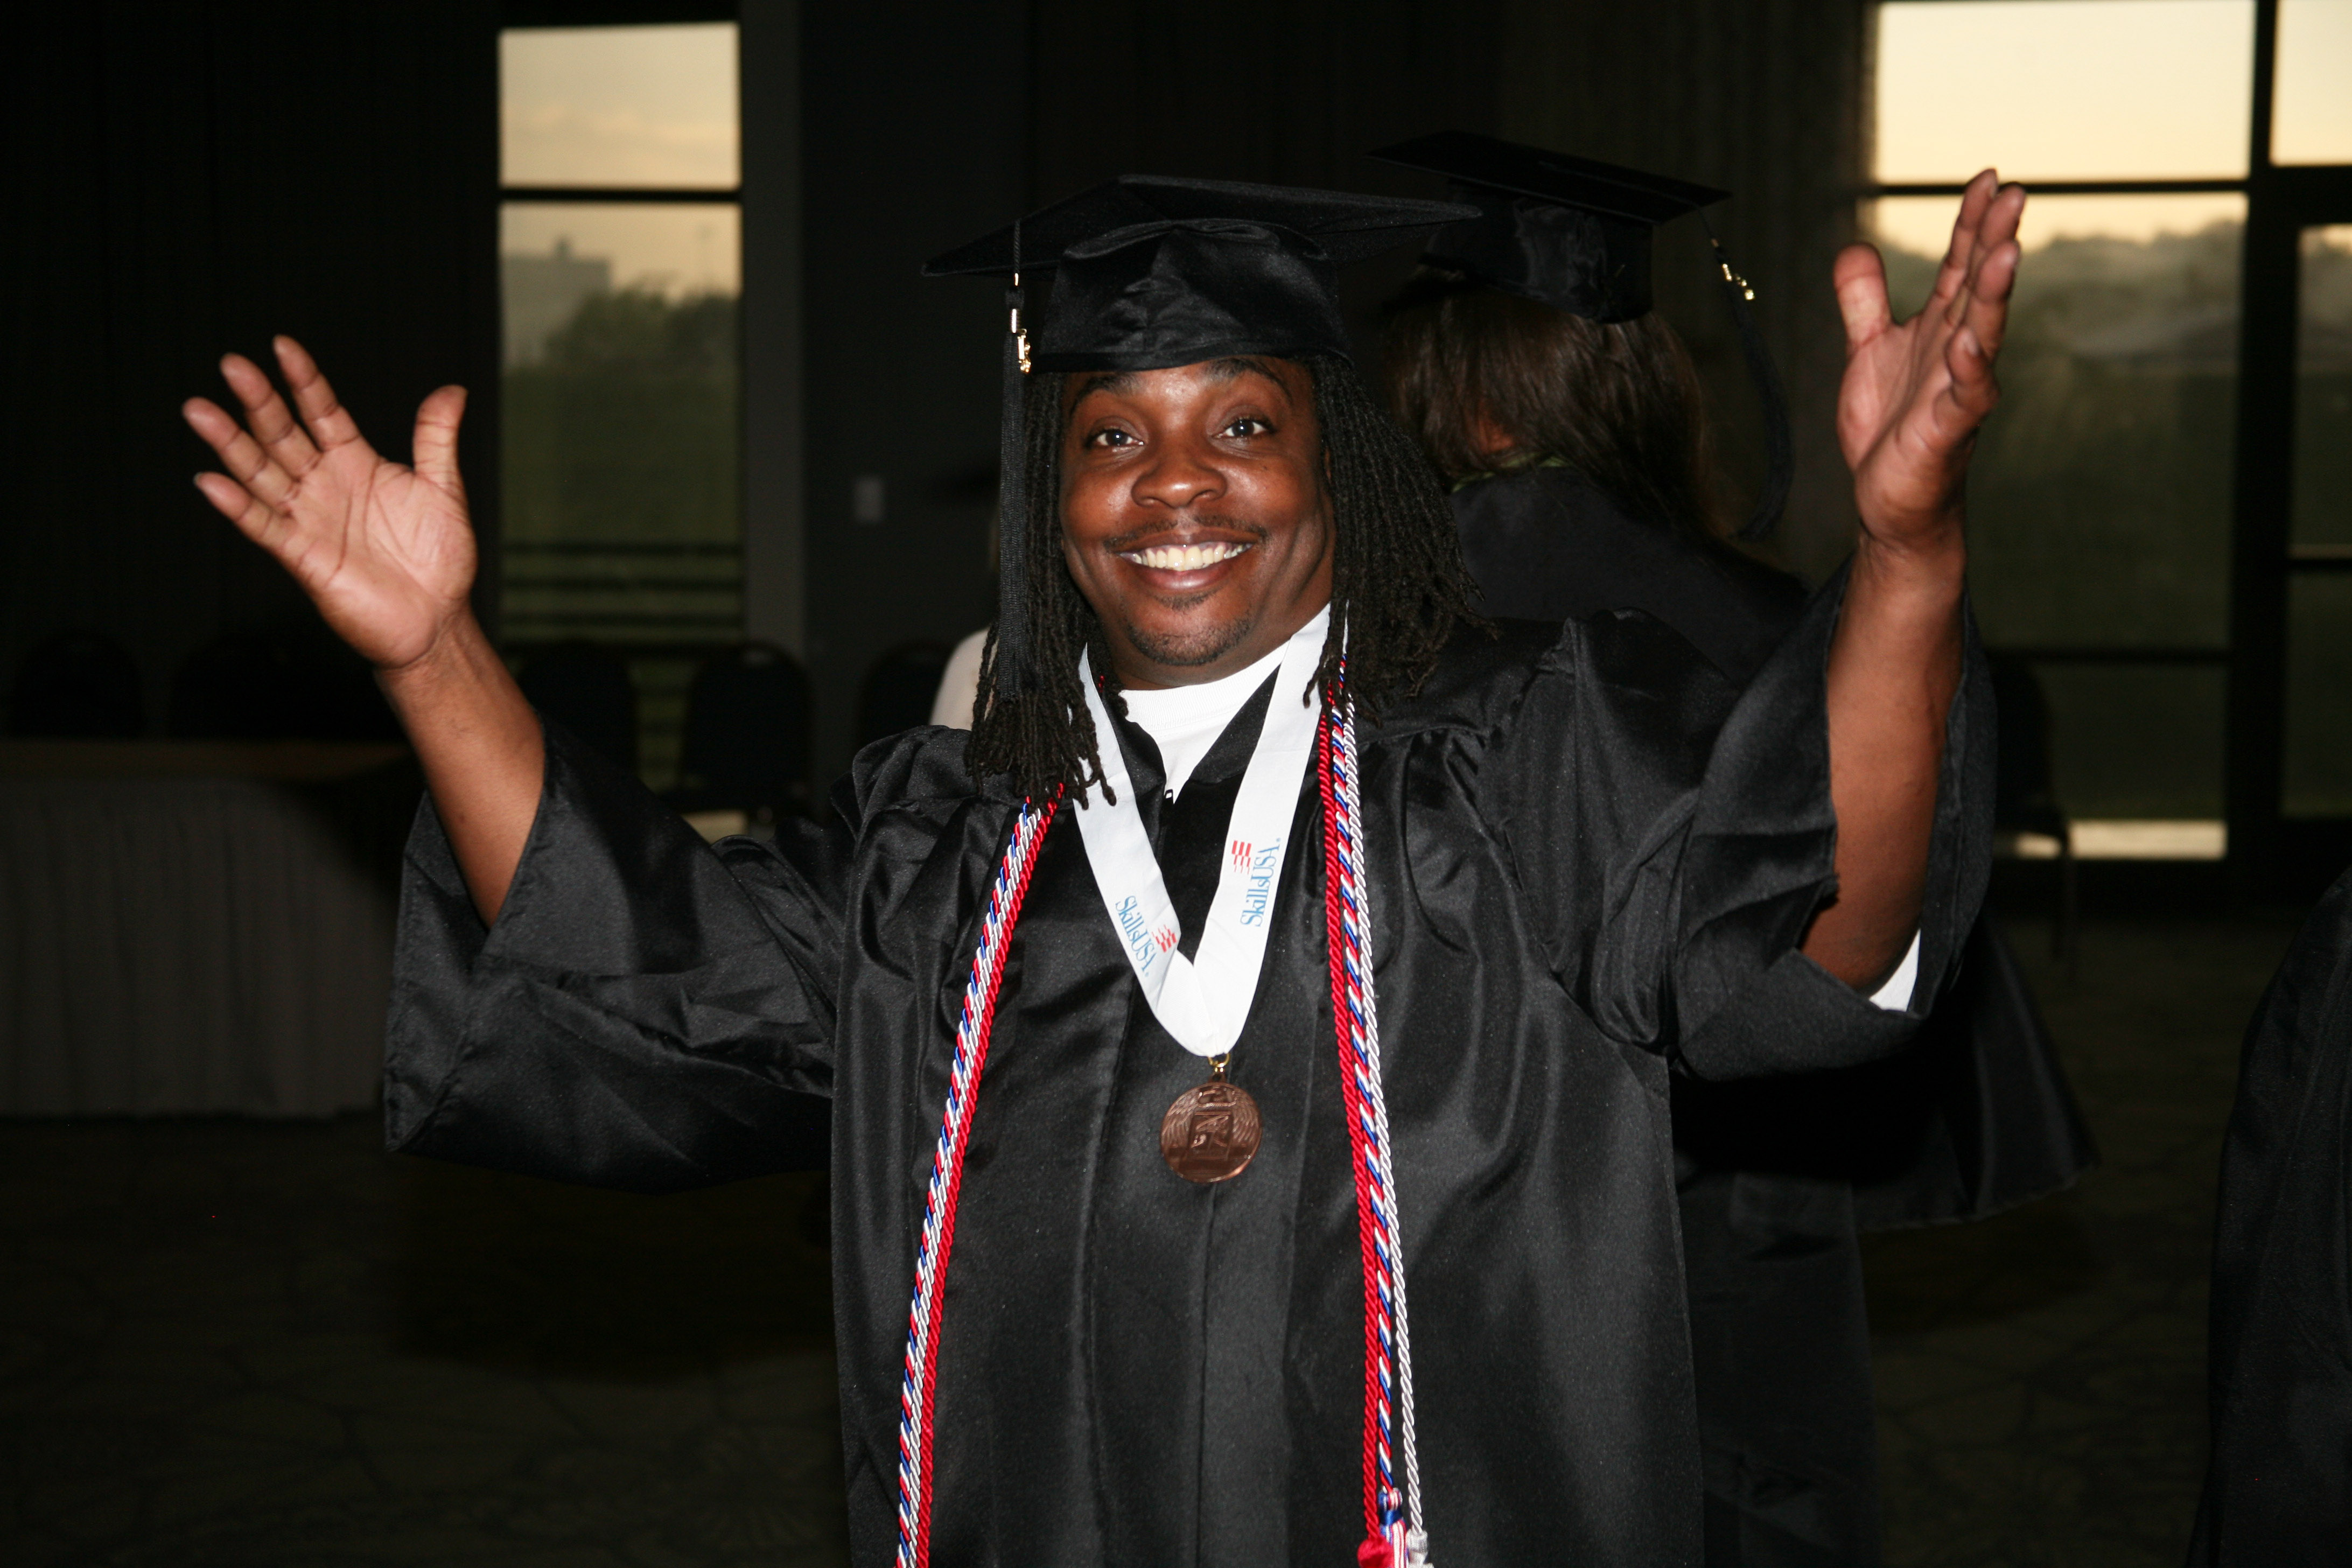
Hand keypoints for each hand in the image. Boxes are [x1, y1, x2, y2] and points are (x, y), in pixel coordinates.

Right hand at [183, 336, 475, 670]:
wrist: (438, 619)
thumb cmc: (439, 558)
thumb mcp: (442, 488)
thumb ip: (436, 438)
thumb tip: (453, 389)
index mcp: (355, 463)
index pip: (321, 411)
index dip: (304, 380)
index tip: (282, 346)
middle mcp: (324, 485)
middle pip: (283, 435)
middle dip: (258, 401)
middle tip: (232, 365)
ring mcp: (310, 519)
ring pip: (262, 473)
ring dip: (231, 444)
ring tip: (200, 410)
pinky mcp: (304, 557)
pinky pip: (265, 527)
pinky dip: (238, 507)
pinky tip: (211, 482)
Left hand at [1834, 169, 2024, 554]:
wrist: (1887, 500)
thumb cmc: (1888, 426)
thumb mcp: (1868, 351)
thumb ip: (1864, 302)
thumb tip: (1856, 247)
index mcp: (1941, 329)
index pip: (1961, 265)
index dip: (1972, 222)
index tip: (1987, 178)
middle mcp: (1957, 353)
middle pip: (1979, 288)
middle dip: (1995, 241)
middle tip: (2013, 194)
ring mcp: (1957, 391)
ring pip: (1983, 335)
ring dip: (1994, 295)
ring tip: (2005, 253)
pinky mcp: (1947, 432)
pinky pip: (1965, 398)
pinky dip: (1970, 371)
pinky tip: (1970, 344)